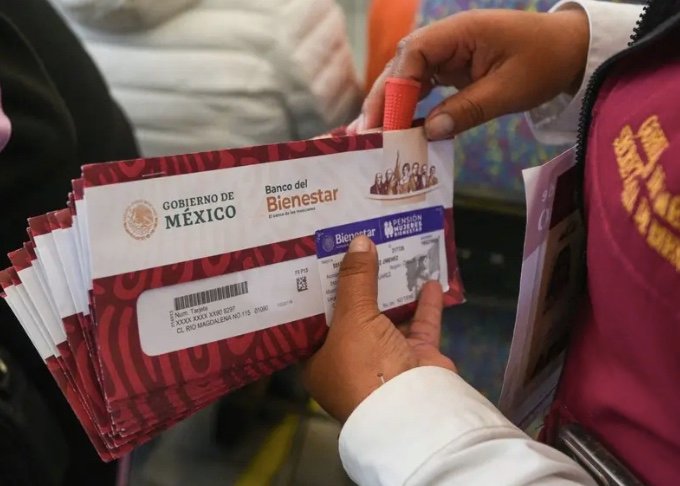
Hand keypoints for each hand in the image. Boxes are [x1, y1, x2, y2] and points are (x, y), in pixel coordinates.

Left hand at [304, 236, 455, 421]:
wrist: (414, 410)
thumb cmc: (364, 366)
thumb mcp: (352, 318)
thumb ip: (356, 279)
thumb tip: (358, 242)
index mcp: (320, 360)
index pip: (313, 320)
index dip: (317, 290)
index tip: (319, 260)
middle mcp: (350, 361)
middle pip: (352, 315)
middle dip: (357, 284)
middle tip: (355, 248)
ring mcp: (385, 360)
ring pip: (387, 317)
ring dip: (391, 290)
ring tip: (390, 254)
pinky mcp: (415, 358)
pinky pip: (419, 325)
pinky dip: (424, 304)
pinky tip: (427, 279)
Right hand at [349, 8, 588, 138]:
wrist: (569, 50)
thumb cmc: (544, 62)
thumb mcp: (509, 90)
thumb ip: (468, 110)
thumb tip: (428, 133)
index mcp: (459, 32)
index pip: (412, 54)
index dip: (394, 87)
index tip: (383, 121)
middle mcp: (446, 39)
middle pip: (401, 66)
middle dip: (382, 99)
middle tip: (362, 135)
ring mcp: (447, 53)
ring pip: (407, 77)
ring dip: (390, 105)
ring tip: (371, 135)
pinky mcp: (451, 68)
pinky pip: (422, 85)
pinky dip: (408, 106)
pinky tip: (398, 127)